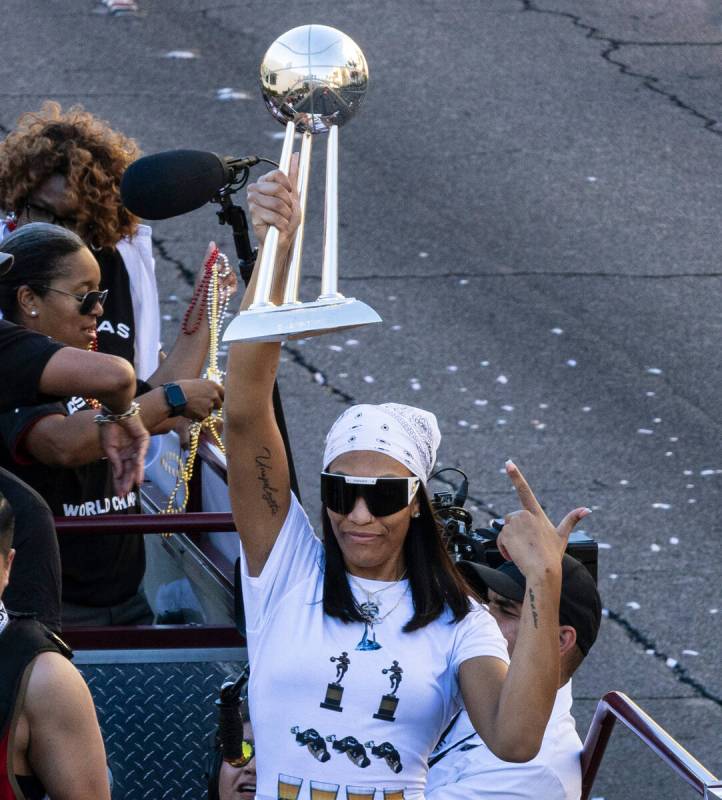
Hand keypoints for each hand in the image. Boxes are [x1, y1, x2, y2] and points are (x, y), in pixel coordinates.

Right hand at [100, 414, 149, 495]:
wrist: (114, 412)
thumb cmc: (109, 427)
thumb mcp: (109, 448)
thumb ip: (115, 462)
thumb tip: (118, 476)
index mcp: (121, 454)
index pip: (121, 471)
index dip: (119, 482)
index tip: (118, 494)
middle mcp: (130, 452)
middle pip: (129, 470)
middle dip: (126, 482)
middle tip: (123, 495)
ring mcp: (138, 446)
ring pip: (136, 464)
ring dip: (134, 476)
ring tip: (133, 487)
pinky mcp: (144, 440)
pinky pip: (141, 454)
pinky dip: (139, 465)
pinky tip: (138, 475)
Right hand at [177, 379, 223, 420]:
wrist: (173, 396)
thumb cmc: (182, 388)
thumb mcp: (198, 383)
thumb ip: (208, 389)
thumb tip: (215, 394)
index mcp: (213, 385)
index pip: (225, 394)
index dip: (221, 398)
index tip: (218, 401)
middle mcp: (214, 395)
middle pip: (219, 405)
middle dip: (212, 406)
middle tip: (201, 405)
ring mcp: (210, 405)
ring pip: (210, 412)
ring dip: (203, 411)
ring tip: (192, 406)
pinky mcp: (204, 414)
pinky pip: (203, 418)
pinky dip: (197, 417)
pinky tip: (190, 411)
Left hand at [195, 241, 238, 296]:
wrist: (204, 306)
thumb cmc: (201, 289)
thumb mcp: (204, 271)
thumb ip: (209, 257)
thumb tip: (212, 242)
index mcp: (213, 268)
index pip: (222, 261)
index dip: (219, 266)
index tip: (214, 271)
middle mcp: (220, 274)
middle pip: (228, 268)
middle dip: (221, 276)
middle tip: (215, 283)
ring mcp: (226, 282)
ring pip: (232, 276)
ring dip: (223, 284)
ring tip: (216, 290)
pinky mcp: (231, 290)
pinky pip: (234, 286)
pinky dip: (227, 291)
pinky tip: (221, 295)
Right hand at [246, 153, 300, 247]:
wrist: (281, 238)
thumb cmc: (286, 218)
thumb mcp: (293, 195)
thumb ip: (293, 175)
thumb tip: (295, 155)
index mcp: (265, 182)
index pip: (277, 174)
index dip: (288, 186)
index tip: (290, 195)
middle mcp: (256, 188)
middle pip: (278, 188)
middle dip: (288, 203)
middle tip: (286, 212)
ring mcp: (253, 200)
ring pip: (277, 203)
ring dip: (286, 215)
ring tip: (283, 220)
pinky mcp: (253, 212)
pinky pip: (273, 215)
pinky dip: (281, 223)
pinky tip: (279, 226)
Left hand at [496, 460, 590, 580]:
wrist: (543, 571)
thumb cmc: (552, 555)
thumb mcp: (562, 535)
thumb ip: (572, 519)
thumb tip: (587, 509)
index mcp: (536, 513)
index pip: (525, 491)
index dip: (516, 476)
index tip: (508, 463)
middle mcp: (524, 515)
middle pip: (511, 519)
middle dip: (515, 532)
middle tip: (527, 546)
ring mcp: (515, 524)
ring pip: (505, 530)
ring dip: (509, 541)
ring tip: (523, 552)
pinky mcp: (506, 533)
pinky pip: (500, 540)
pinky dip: (504, 549)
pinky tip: (515, 556)